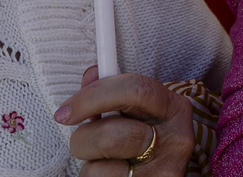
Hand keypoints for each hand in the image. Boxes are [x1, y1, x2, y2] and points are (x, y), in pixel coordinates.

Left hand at [58, 66, 194, 176]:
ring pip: (98, 167)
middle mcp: (176, 139)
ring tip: (104, 162)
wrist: (156, 175)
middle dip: (84, 138)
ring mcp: (163, 170)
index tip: (66, 110)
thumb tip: (92, 75)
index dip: (94, 96)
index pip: (136, 90)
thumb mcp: (138, 114)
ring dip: (89, 164)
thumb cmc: (143, 141)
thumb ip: (115, 93)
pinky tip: (111, 176)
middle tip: (80, 141)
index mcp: (174, 108)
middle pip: (111, 134)